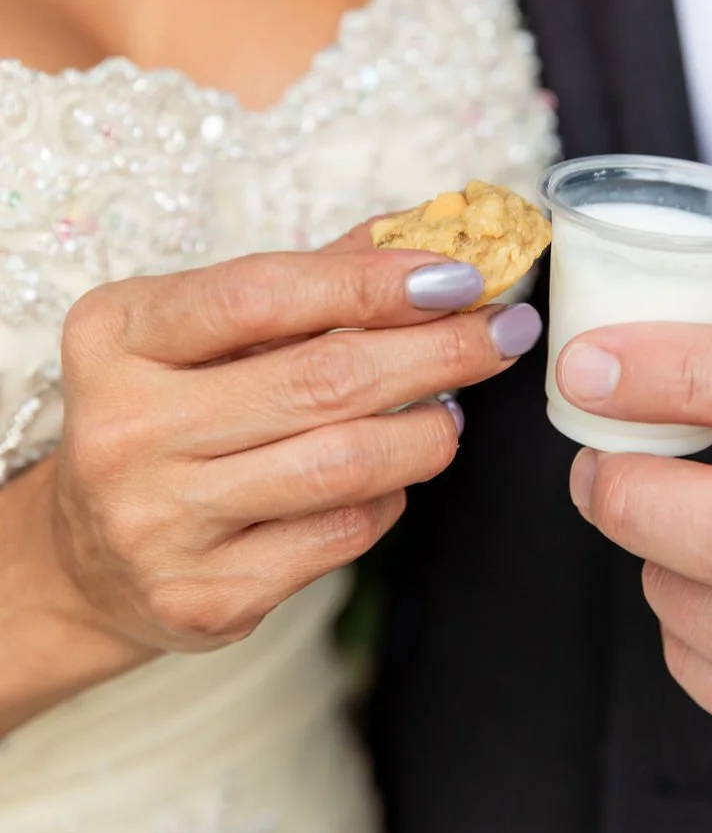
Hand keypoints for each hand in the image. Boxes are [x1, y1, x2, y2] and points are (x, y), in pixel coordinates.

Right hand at [49, 244, 540, 659]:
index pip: (262, 294)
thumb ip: (310, 280)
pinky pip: (340, 535)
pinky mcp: (204, 598)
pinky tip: (391, 474)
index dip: (371, 282)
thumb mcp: (205, 334)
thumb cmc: (167, 416)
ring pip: (344, 464)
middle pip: (321, 380)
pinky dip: (388, 497)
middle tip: (499, 335)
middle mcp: (125, 429)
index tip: (456, 276)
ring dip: (427, 431)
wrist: (90, 558)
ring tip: (451, 410)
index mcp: (118, 337)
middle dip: (436, 352)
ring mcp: (161, 522)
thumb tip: (431, 234)